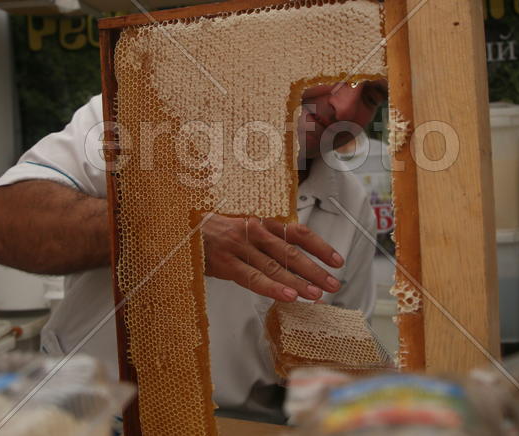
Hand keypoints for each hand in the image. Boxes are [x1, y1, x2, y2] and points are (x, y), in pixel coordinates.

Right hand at [201, 215, 343, 301]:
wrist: (181, 228)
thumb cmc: (214, 231)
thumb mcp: (243, 227)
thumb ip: (266, 238)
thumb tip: (294, 255)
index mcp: (262, 222)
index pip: (298, 233)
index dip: (320, 247)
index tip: (337, 261)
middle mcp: (254, 232)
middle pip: (291, 252)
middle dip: (315, 270)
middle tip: (333, 283)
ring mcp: (240, 247)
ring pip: (276, 267)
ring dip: (298, 282)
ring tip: (316, 295)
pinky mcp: (226, 263)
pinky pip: (253, 278)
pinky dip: (273, 288)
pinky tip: (288, 297)